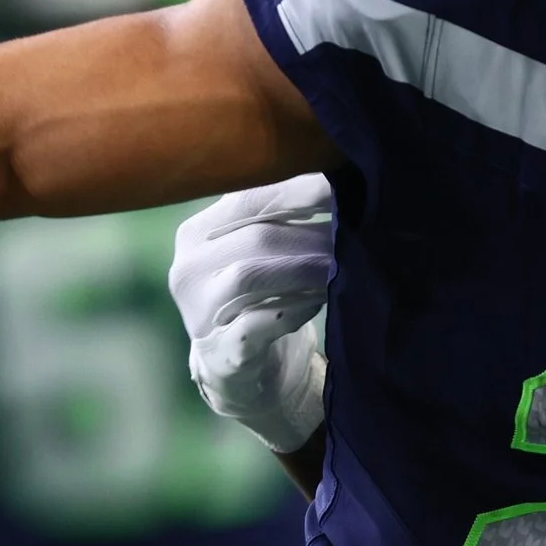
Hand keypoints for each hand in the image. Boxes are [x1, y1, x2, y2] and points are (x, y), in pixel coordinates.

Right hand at [170, 175, 333, 452]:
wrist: (240, 368)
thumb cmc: (262, 295)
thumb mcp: (260, 249)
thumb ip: (281, 216)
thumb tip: (338, 177)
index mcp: (195, 234)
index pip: (250, 199)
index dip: (301, 191)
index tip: (345, 184)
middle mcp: (188, 271)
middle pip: (257, 238)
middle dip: (313, 234)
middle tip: (358, 232)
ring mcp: (198, 314)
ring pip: (252, 275)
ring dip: (305, 268)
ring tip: (341, 264)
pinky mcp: (221, 353)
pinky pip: (258, 323)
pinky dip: (294, 309)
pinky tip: (320, 301)